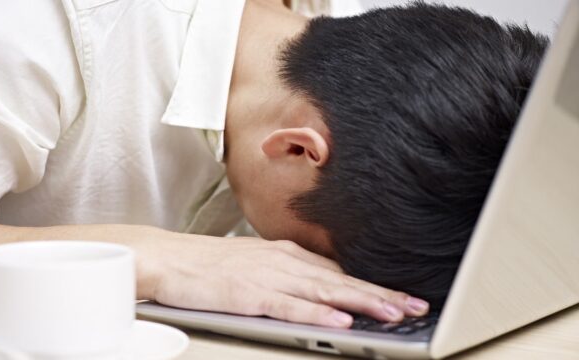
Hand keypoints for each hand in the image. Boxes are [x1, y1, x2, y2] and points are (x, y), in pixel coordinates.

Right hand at [137, 236, 429, 327]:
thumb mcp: (257, 261)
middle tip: (416, 306)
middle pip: (340, 281)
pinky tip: (339, 323)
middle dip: (381, 294)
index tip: (404, 296)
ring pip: (323, 292)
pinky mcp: (248, 295)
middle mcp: (284, 262)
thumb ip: (290, 273)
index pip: (339, 272)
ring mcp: (267, 278)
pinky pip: (288, 307)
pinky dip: (316, 315)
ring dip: (361, 303)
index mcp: (287, 254)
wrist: (168, 257)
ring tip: (393, 314)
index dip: (374, 284)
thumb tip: (321, 285)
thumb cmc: (209, 262)